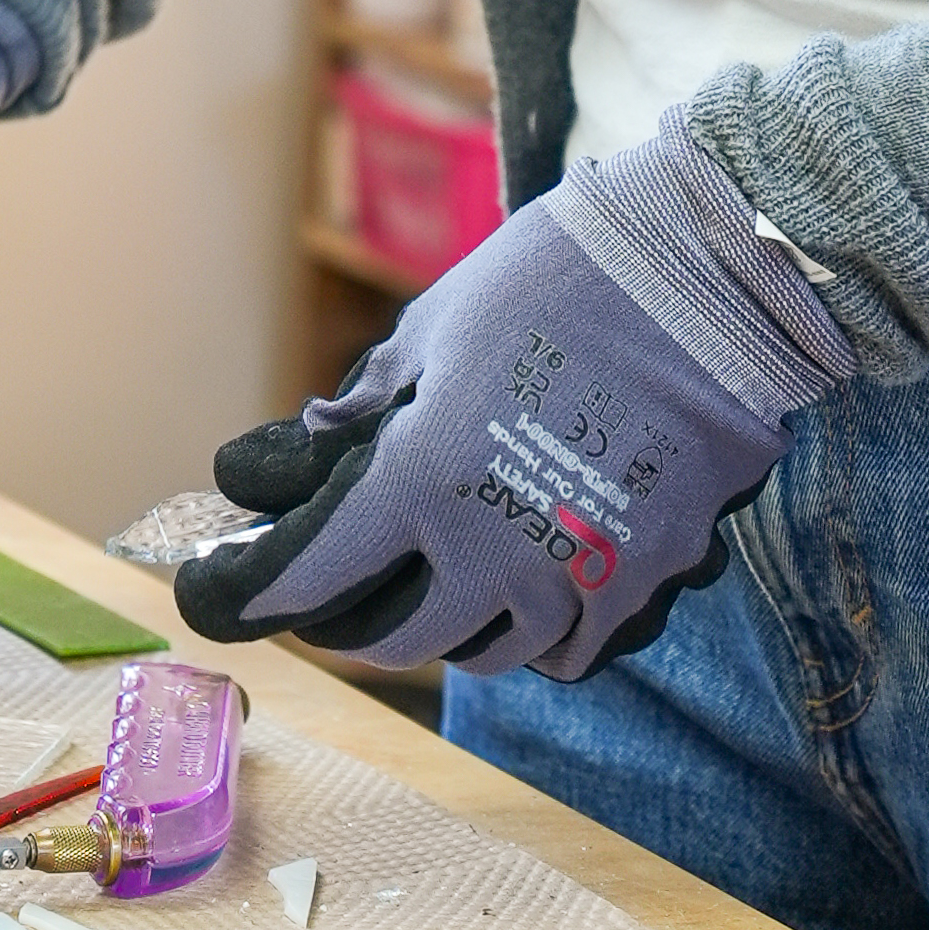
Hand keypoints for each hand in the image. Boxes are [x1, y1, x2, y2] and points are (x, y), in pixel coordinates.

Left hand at [175, 116, 855, 678]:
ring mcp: (574, 578)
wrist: (711, 277)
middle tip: (326, 583)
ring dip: (438, 627)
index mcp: (421, 482)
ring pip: (479, 653)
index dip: (246, 592)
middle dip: (342, 616)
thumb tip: (272, 468)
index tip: (216, 590)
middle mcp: (492, 552)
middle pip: (390, 638)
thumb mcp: (424, 335)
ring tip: (425, 579)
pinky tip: (517, 586)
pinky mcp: (642, 582)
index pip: (306, 576)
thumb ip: (350, 418)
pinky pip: (566, 650)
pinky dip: (528, 633)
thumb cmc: (553, 283)